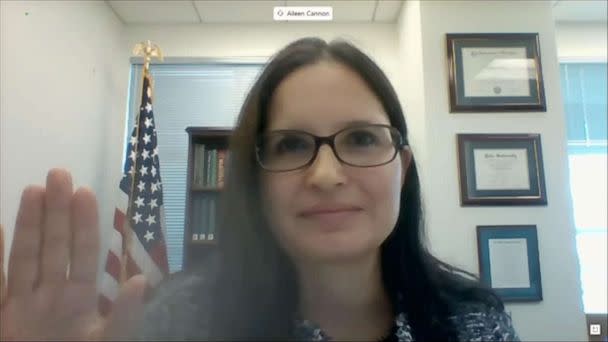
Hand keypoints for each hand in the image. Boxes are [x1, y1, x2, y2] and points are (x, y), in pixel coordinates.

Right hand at [0, 169, 146, 340]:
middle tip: (59, 173)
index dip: (85, 224)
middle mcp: (51, 298)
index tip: (86, 192)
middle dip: (58, 211)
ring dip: (29, 224)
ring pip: (26, 256)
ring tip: (34, 189)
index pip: (84, 254)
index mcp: (79, 302)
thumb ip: (122, 319)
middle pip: (55, 246)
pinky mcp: (0, 317)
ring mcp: (23, 307)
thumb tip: (138, 284)